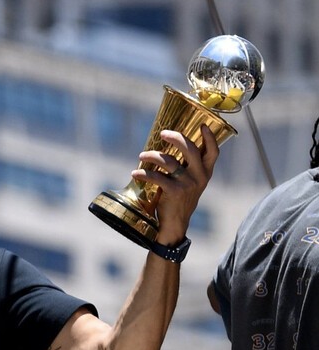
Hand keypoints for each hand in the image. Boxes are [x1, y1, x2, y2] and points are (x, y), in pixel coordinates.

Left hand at [131, 125, 218, 244]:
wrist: (175, 223)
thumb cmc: (179, 199)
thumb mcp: (189, 183)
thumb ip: (187, 167)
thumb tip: (170, 147)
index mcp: (205, 172)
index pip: (213, 152)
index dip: (209, 137)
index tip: (203, 125)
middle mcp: (199, 176)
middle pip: (190, 149)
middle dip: (175, 138)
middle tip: (163, 133)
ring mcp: (188, 184)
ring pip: (169, 161)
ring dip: (152, 156)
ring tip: (142, 155)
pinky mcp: (175, 191)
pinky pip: (156, 176)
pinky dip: (143, 173)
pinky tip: (135, 173)